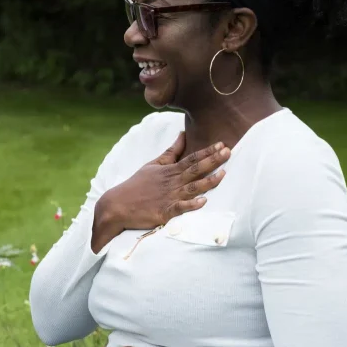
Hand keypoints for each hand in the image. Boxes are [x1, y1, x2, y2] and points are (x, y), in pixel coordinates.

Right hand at [95, 132, 229, 237]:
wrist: (117, 204)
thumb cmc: (137, 184)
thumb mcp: (153, 164)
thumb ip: (171, 151)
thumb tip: (183, 134)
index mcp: (170, 170)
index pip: (192, 158)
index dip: (208, 152)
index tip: (222, 144)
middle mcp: (171, 182)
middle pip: (195, 170)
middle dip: (213, 161)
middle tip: (228, 152)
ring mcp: (168, 197)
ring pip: (192, 188)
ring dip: (208, 182)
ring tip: (222, 175)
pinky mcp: (164, 212)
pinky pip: (180, 208)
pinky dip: (191, 205)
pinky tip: (203, 202)